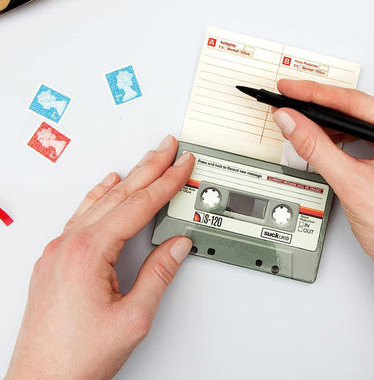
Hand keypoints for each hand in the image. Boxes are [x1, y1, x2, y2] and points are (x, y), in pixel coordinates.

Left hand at [5, 135, 194, 379]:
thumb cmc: (76, 358)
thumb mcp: (133, 317)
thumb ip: (159, 274)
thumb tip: (177, 245)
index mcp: (88, 252)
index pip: (139, 205)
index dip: (166, 182)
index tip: (183, 165)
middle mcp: (70, 244)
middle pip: (120, 194)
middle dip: (150, 167)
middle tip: (169, 147)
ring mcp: (59, 250)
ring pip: (101, 200)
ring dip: (129, 178)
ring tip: (147, 160)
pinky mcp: (56, 259)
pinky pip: (83, 214)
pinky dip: (101, 195)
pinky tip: (108, 185)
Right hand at [272, 79, 373, 294]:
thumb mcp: (351, 184)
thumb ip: (315, 147)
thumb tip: (292, 120)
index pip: (358, 103)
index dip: (317, 95)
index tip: (291, 89)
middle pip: (360, 109)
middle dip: (321, 108)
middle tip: (290, 100)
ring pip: (362, 122)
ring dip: (331, 124)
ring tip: (300, 120)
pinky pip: (369, 136)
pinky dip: (344, 137)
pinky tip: (323, 138)